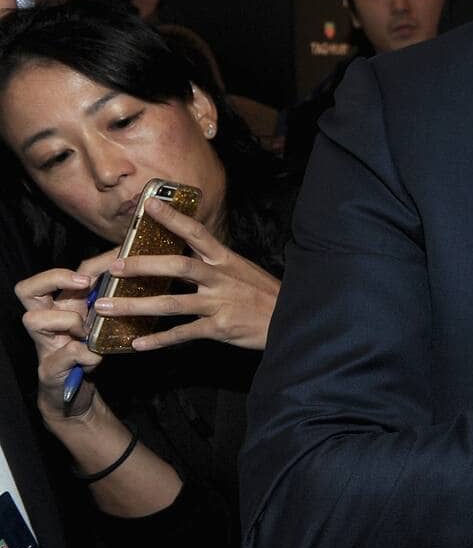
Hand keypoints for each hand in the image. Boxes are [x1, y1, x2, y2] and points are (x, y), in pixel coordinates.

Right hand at [16, 262, 105, 419]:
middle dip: (55, 278)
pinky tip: (96, 358)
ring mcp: (44, 345)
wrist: (74, 394)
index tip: (106, 265)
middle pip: (27, 290)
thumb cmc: (89, 352)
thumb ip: (108, 305)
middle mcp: (46, 321)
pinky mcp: (49, 368)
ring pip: (35, 319)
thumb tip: (133, 279)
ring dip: (69, 322)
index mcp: (60, 308)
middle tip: (84, 283)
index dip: (77, 266)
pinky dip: (87, 355)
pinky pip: (67, 353)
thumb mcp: (100, 324)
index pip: (54, 278)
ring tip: (87, 334)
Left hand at [90, 198, 279, 350]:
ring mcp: (220, 303)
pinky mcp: (221, 327)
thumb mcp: (241, 271)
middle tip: (114, 267)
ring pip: (172, 302)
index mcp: (225, 260)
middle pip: (178, 266)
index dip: (173, 218)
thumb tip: (178, 260)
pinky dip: (159, 340)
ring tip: (107, 308)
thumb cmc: (263, 294)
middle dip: (143, 266)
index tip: (150, 205)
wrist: (290, 319)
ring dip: (136, 305)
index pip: (196, 233)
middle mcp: (221, 278)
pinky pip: (184, 333)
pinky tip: (137, 343)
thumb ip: (212, 265)